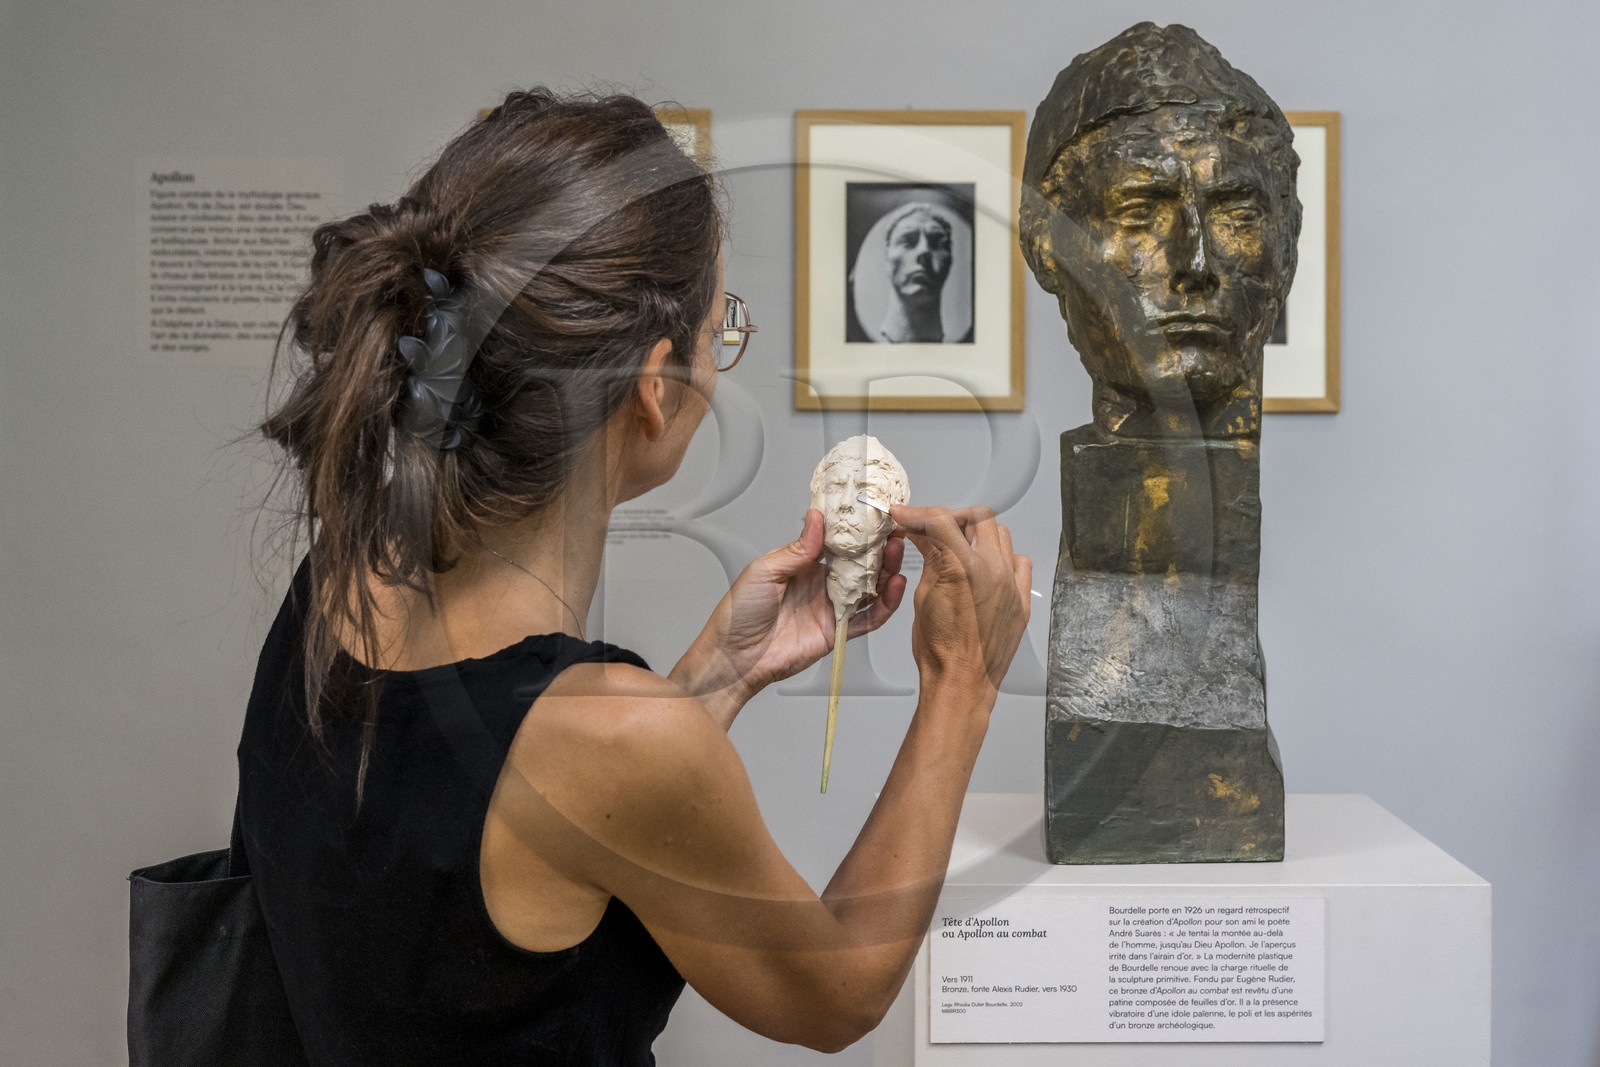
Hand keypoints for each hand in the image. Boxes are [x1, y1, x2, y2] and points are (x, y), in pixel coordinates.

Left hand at [670, 509, 907, 727]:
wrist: (735, 657)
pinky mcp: (836, 632)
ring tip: (898, 552)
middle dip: (879, 548)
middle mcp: (821, 584)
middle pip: (859, 564)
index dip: (857, 530)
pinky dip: (885, 605)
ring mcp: (831, 608)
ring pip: (868, 588)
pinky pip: (867, 618)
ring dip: (886, 571)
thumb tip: (817, 519)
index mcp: (803, 564)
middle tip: (895, 532)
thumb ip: (797, 550)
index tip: (874, 514)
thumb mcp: (764, 571)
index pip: (837, 543)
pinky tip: (896, 587)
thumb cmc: (739, 612)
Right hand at [891, 505, 1031, 697]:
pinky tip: (988, 569)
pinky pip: (1020, 563)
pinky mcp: (1021, 600)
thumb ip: (930, 559)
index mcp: (963, 567)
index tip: (905, 516)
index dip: (918, 513)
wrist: (962, 682)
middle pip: (976, 518)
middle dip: (951, 518)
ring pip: (1001, 535)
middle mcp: (993, 569)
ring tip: (959, 547)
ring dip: (978, 534)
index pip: (940, 520)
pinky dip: (1003, 558)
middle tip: (933, 529)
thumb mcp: (922, 596)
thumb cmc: (937, 649)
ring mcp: (1012, 584)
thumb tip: (924, 536)